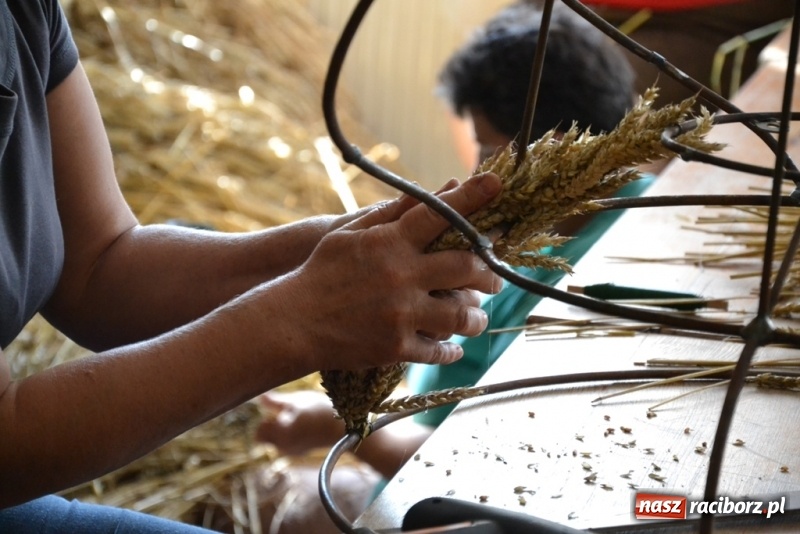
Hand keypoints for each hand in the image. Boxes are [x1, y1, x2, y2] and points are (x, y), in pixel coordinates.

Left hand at [256, 390, 342, 454]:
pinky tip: (303, 424)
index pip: (259, 432)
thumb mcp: (297, 401)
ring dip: (280, 429)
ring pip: (276, 440)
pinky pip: (286, 443)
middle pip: (265, 437)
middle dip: (271, 424)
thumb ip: (275, 402)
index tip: (275, 408)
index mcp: (280, 435)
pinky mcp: (301, 451)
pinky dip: (290, 434)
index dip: (265, 418)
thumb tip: (258, 397)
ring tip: (297, 416)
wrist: (346, 429)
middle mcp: (284, 448)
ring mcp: (293, 451)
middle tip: (286, 411)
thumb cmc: (321, 411)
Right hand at [269, 172, 502, 370]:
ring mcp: (401, 314)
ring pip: (462, 315)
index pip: (440, 213)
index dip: (473, 197)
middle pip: (466, 267)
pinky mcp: (396, 347)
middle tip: (494, 278)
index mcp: (390, 243)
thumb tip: (438, 188)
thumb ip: (395, 212)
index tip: (497, 183)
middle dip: (489, 273)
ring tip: (478, 316)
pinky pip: (438, 351)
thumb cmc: (321, 272)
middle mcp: (401, 276)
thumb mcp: (350, 233)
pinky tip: (454, 347)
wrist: (293, 322)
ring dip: (477, 316)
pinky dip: (451, 349)